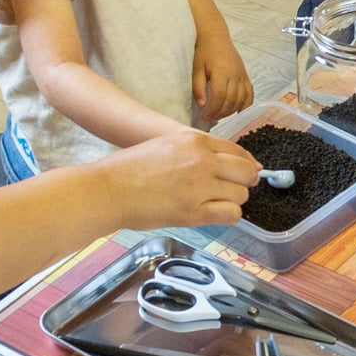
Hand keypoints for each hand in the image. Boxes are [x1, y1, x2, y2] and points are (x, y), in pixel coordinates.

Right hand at [101, 128, 261, 227]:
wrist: (110, 188)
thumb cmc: (131, 169)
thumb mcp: (166, 146)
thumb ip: (194, 151)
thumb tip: (220, 163)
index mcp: (194, 140)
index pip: (236, 151)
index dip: (245, 164)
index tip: (245, 173)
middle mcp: (201, 160)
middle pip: (245, 171)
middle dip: (244, 182)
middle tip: (233, 189)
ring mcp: (200, 186)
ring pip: (241, 194)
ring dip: (233, 200)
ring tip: (215, 203)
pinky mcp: (195, 211)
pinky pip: (231, 213)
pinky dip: (228, 215)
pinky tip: (215, 214)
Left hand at [192, 36, 253, 121]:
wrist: (215, 37)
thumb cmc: (204, 51)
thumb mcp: (196, 68)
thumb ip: (198, 87)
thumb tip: (202, 105)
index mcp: (221, 72)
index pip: (219, 97)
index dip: (213, 110)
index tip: (205, 116)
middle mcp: (235, 74)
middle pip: (231, 100)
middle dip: (220, 113)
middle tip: (211, 118)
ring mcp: (242, 75)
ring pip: (241, 99)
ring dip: (231, 111)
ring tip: (220, 114)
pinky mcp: (246, 76)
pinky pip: (250, 94)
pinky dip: (246, 105)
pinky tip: (238, 111)